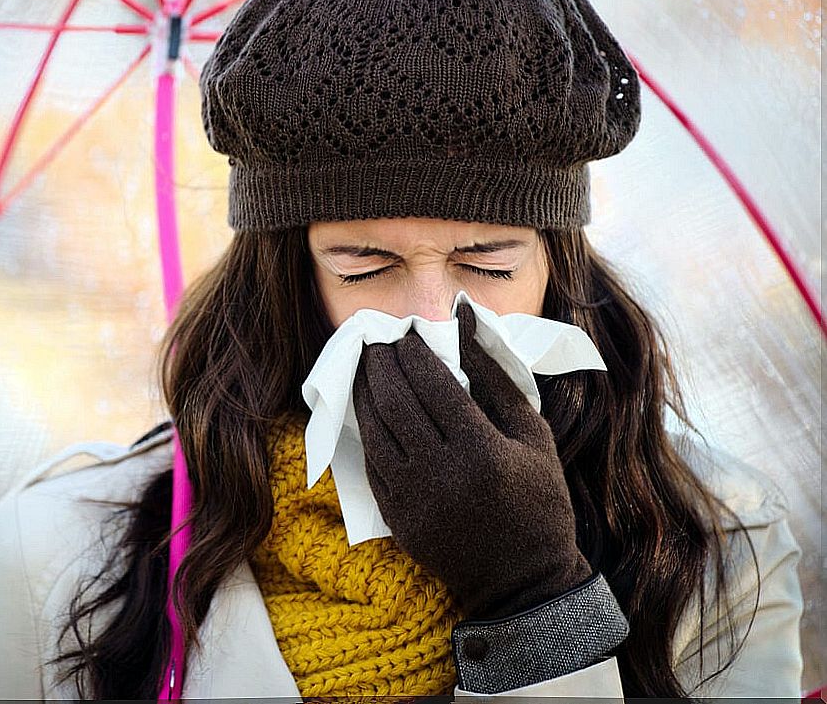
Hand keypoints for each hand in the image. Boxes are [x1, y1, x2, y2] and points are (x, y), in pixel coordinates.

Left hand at [352, 301, 592, 620]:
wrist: (523, 580)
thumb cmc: (538, 501)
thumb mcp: (533, 436)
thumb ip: (497, 378)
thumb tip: (467, 324)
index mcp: (481, 450)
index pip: (433, 384)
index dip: (413, 353)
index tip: (406, 333)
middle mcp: (442, 473)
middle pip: (397, 402)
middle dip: (382, 364)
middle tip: (377, 341)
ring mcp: (414, 498)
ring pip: (374, 431)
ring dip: (365, 392)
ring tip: (366, 367)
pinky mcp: (397, 518)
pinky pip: (371, 463)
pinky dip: (366, 431)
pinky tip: (367, 409)